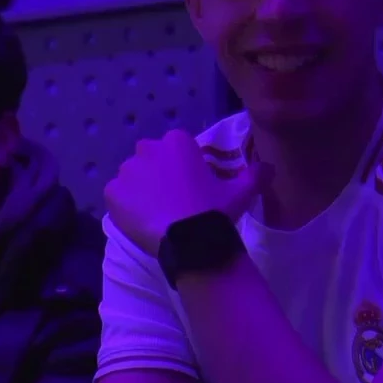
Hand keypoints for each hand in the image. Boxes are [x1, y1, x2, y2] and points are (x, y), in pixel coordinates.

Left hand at [104, 130, 264, 255]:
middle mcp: (148, 149)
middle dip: (157, 174)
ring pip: (132, 178)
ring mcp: (127, 171)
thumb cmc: (215, 211)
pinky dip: (125, 206)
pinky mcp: (113, 193)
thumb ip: (255, 175)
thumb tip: (269, 168)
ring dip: (140, 190)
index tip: (189, 186)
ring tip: (156, 214)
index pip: (174, 148)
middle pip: (150, 159)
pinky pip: (117, 196)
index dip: (181, 168)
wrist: (191, 240)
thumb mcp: (241, 192)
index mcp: (177, 142)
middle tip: (171, 200)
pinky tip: (140, 221)